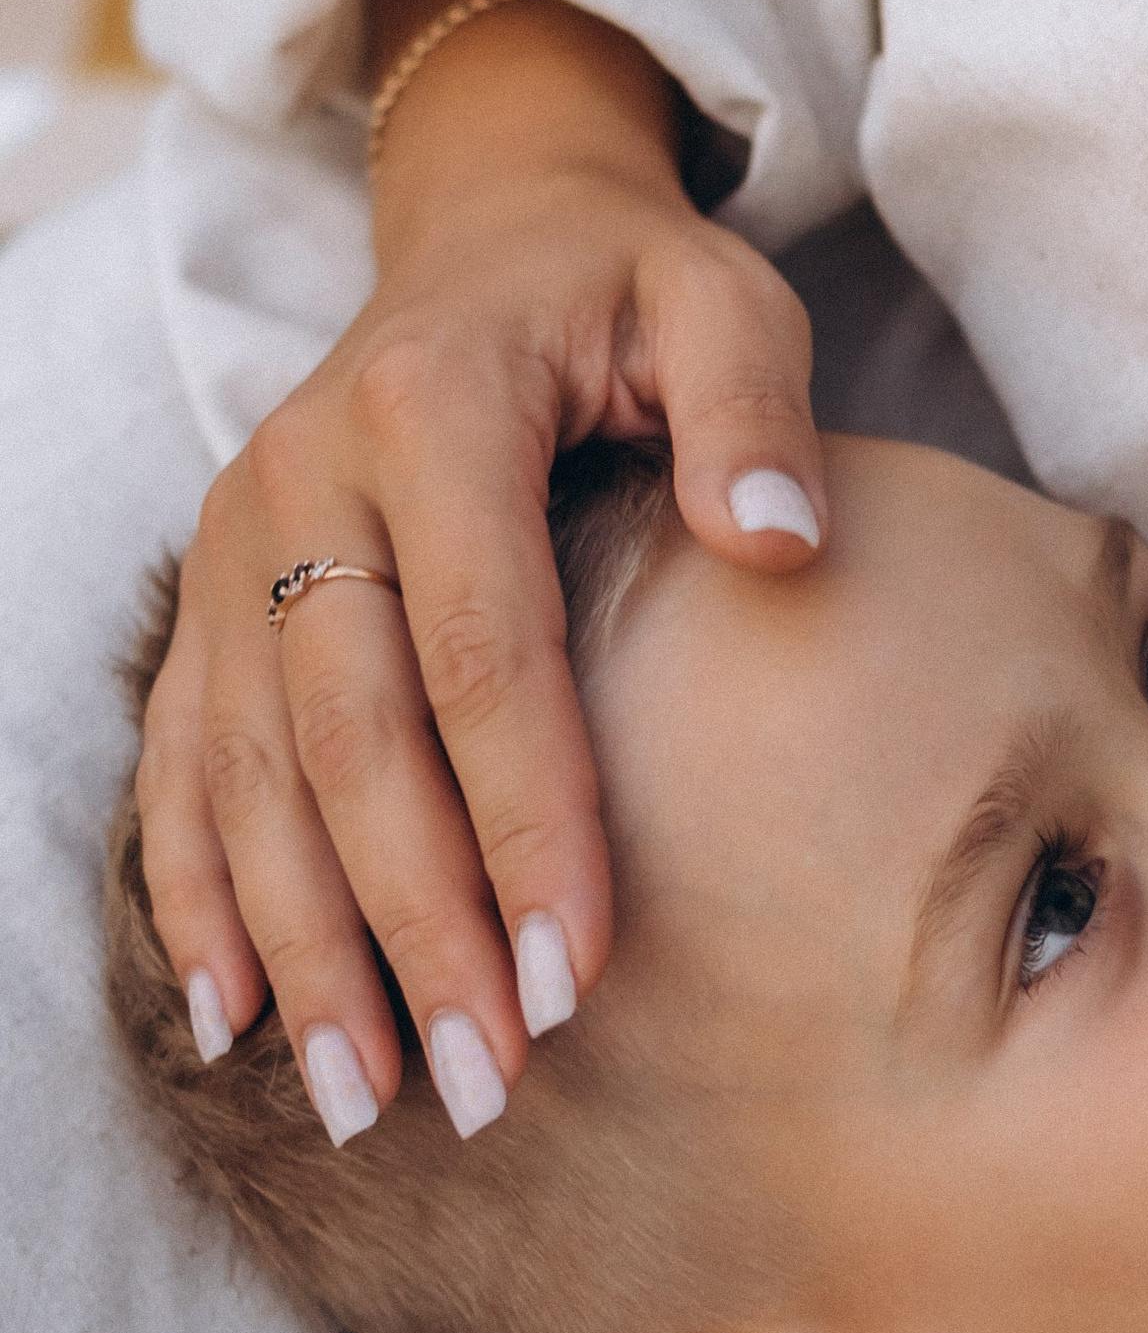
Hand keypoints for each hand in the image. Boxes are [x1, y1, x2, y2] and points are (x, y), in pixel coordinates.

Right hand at [136, 0, 827, 1141]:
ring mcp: (237, 540)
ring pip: (249, 772)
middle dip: (410, 925)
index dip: (526, 821)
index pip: (480, 653)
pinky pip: (182, 758)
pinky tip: (238, 1020)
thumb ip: (755, 407)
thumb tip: (779, 542)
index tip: (580, 976)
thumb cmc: (632, 289)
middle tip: (480, 1084)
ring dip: (302, 946)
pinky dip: (200, 892)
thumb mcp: (723, 299)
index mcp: (432, 407)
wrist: (494, 232)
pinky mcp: (213, 595)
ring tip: (364, 1101)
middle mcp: (301, 477)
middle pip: (349, 738)